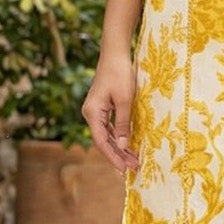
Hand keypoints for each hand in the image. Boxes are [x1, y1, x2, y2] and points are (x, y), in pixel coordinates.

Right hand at [81, 53, 139, 173]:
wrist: (115, 54)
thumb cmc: (120, 74)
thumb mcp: (125, 100)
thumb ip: (123, 124)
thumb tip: (122, 145)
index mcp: (92, 113)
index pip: (101, 141)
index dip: (113, 157)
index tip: (123, 169)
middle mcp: (90, 113)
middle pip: (103, 140)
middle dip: (118, 155)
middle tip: (132, 168)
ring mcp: (95, 110)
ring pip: (106, 135)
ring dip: (119, 147)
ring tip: (132, 160)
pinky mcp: (102, 107)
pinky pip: (108, 127)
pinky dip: (118, 137)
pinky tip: (127, 145)